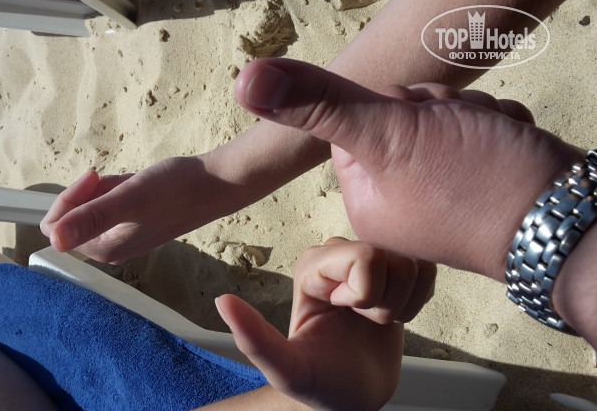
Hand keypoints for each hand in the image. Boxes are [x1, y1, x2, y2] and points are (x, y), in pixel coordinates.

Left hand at [41, 157, 224, 262]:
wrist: (218, 183)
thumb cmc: (177, 190)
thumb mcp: (130, 198)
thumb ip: (92, 218)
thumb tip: (54, 240)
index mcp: (105, 249)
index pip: (57, 229)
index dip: (69, 199)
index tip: (94, 178)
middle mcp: (112, 248)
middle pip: (75, 216)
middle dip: (91, 192)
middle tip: (117, 181)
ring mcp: (126, 234)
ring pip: (94, 206)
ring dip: (107, 188)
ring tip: (133, 182)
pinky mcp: (138, 221)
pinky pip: (112, 202)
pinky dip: (120, 187)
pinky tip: (140, 183)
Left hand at [216, 237, 435, 410]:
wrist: (351, 396)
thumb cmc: (320, 383)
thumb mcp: (287, 368)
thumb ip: (254, 338)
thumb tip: (223, 302)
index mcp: (312, 265)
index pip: (363, 257)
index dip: (365, 294)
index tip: (347, 315)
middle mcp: (339, 255)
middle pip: (390, 254)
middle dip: (386, 298)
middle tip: (365, 321)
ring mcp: (370, 262)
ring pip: (412, 261)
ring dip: (403, 301)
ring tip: (378, 321)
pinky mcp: (395, 274)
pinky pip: (426, 268)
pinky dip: (419, 299)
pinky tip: (395, 316)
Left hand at [234, 58, 583, 280]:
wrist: (566, 222)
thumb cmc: (477, 187)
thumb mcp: (387, 135)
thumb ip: (318, 105)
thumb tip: (245, 82)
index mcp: (366, 193)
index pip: (357, 117)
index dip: (391, 107)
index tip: (415, 129)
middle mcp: (400, 195)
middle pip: (403, 112)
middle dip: (437, 112)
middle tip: (456, 143)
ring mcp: (442, 187)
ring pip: (445, 115)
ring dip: (471, 118)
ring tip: (487, 150)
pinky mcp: (480, 176)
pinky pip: (479, 126)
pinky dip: (496, 128)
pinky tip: (506, 151)